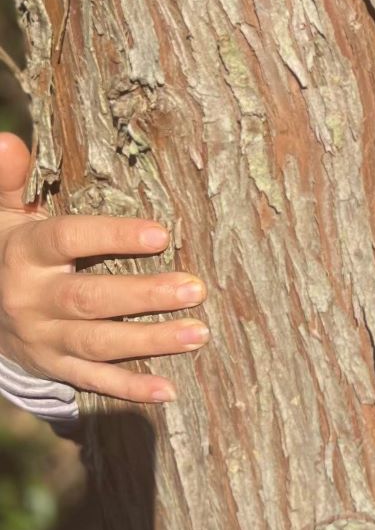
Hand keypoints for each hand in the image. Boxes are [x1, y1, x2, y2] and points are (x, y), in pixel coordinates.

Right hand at [0, 132, 209, 404]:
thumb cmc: (11, 247)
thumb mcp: (4, 214)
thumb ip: (6, 178)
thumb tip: (8, 140)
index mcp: (25, 254)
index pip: (68, 240)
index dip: (112, 236)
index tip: (161, 233)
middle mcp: (32, 299)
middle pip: (91, 300)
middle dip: (144, 296)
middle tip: (196, 288)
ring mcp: (44, 338)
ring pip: (99, 344)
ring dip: (151, 341)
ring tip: (200, 332)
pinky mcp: (55, 367)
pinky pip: (94, 381)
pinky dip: (130, 388)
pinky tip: (168, 389)